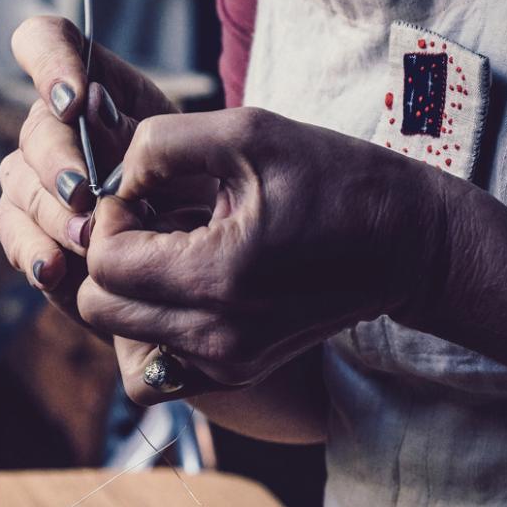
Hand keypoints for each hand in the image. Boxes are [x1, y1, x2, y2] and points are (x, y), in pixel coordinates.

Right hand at [0, 15, 177, 323]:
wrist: (195, 257)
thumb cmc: (192, 191)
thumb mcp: (183, 156)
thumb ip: (137, 131)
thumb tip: (90, 108)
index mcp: (92, 87)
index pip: (44, 43)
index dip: (48, 61)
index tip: (74, 100)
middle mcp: (54, 128)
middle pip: (35, 128)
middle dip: (57, 160)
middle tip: (84, 192)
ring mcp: (34, 179)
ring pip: (19, 182)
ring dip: (52, 211)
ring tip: (88, 238)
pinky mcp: (28, 230)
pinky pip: (14, 234)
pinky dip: (34, 252)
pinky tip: (55, 269)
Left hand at [78, 106, 451, 400]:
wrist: (407, 244)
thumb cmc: (334, 178)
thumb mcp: (248, 133)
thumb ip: (160, 144)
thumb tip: (112, 177)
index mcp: (216, 277)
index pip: (103, 261)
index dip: (110, 216)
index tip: (147, 191)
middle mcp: (215, 337)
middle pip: (99, 306)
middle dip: (110, 255)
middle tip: (153, 220)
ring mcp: (226, 364)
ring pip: (120, 338)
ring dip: (128, 291)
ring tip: (169, 251)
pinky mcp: (236, 374)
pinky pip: (154, 370)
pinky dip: (149, 329)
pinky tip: (182, 287)